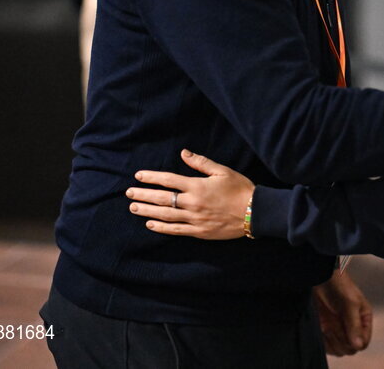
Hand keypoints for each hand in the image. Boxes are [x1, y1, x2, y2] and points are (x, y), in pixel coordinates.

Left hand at [126, 149, 253, 239]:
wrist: (254, 212)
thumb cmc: (240, 188)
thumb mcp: (222, 171)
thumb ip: (201, 162)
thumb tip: (183, 153)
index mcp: (197, 186)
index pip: (168, 180)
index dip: (152, 177)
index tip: (138, 176)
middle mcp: (192, 203)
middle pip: (162, 199)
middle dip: (143, 195)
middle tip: (128, 194)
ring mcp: (194, 219)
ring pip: (165, 215)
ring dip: (147, 211)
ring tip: (134, 208)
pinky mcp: (199, 231)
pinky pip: (175, 230)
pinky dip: (161, 227)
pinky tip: (151, 224)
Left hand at [313, 271, 372, 355]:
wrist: (320, 278)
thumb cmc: (338, 285)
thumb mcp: (350, 303)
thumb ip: (354, 325)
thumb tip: (359, 346)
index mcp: (364, 320)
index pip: (363, 342)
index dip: (355, 343)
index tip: (346, 334)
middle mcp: (352, 327)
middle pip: (351, 349)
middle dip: (342, 342)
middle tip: (333, 329)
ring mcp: (339, 330)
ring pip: (339, 350)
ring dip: (333, 343)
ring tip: (327, 328)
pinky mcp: (326, 331)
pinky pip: (327, 347)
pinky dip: (324, 342)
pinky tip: (322, 329)